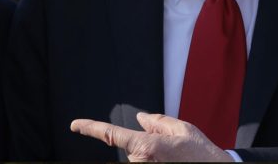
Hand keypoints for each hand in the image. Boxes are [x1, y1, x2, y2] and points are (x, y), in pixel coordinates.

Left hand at [71, 112, 232, 161]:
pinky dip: (155, 162)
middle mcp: (140, 161)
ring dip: (152, 157)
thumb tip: (140, 117)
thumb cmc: (202, 154)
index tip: (75, 125)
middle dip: (146, 145)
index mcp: (146, 145)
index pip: (111, 134)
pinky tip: (170, 161)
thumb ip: (157, 122)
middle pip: (131, 148)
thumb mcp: (183, 129)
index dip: (90, 128)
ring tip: (176, 160)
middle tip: (173, 151)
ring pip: (138, 159)